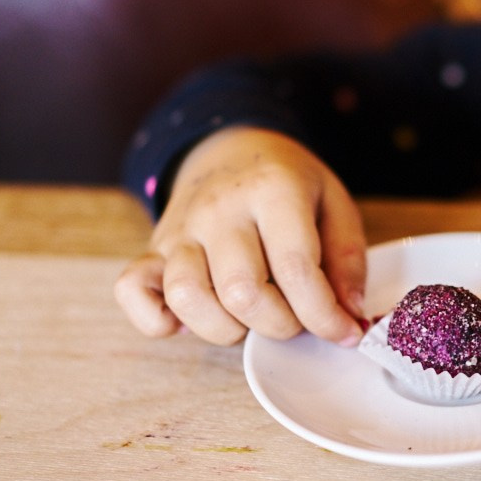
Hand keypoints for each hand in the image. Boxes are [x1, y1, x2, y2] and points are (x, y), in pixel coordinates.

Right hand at [115, 127, 366, 346]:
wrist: (232, 148)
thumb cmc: (288, 184)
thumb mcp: (334, 204)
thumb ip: (347, 259)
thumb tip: (348, 315)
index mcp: (273, 190)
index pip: (296, 269)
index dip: (324, 315)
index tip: (343, 333)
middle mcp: (220, 209)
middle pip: (243, 292)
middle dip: (280, 325)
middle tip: (295, 316)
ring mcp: (180, 228)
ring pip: (188, 298)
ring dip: (227, 328)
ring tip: (251, 317)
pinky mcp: (153, 247)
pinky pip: (132, 291)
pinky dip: (158, 320)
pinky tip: (193, 320)